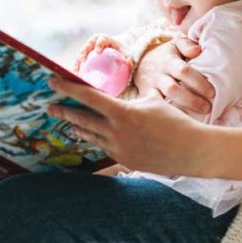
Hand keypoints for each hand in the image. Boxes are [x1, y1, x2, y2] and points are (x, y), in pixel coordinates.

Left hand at [48, 76, 210, 176]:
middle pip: (82, 119)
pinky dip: (96, 139)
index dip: (68, 88)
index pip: (88, 97)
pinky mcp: (125, 161)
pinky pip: (105, 147)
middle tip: (49, 106)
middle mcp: (116, 132)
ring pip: (91, 135)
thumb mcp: (151, 102)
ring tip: (67, 121)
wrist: (191, 151)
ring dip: (78, 127)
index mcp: (122, 113)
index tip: (53, 81)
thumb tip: (118, 102)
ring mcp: (119, 149)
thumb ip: (130, 102)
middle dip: (64, 111)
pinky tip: (91, 136)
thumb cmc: (174, 121)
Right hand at [74, 34, 125, 70]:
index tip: (98, 51)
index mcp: (104, 39)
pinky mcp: (85, 58)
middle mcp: (94, 43)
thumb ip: (130, 59)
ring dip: (77, 62)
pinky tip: (77, 78)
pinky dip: (78, 69)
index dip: (99, 44)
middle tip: (82, 59)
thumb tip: (130, 64)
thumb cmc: (122, 53)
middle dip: (83, 51)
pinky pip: (80, 63)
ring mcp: (88, 50)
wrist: (115, 54)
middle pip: (87, 46)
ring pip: (81, 55)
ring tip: (75, 71)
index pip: (101, 40)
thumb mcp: (128, 54)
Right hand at [133, 37, 213, 115]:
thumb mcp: (176, 44)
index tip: (212, 92)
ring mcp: (150, 88)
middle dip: (192, 100)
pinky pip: (154, 109)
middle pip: (173, 90)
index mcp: (168, 61)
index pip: (184, 71)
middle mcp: (158, 75)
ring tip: (197, 117)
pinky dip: (166, 116)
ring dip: (181, 111)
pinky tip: (181, 122)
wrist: (140, 62)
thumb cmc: (166, 55)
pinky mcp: (146, 99)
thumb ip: (187, 45)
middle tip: (208, 107)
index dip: (198, 82)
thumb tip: (197, 50)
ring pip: (162, 102)